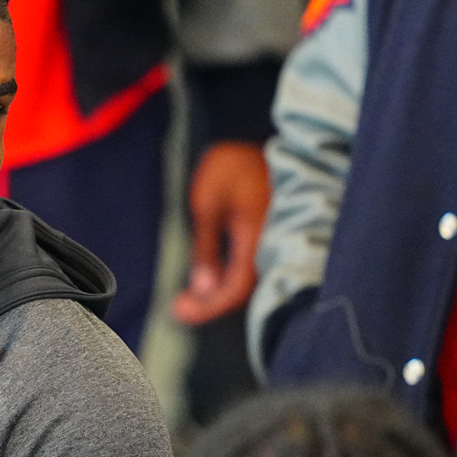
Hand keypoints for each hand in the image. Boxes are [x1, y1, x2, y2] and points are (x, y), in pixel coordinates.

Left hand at [171, 141, 270, 326]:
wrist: (268, 143)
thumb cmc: (233, 166)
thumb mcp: (208, 204)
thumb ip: (205, 248)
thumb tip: (202, 288)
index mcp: (257, 238)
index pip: (236, 289)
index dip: (209, 307)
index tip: (180, 312)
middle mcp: (274, 246)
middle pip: (244, 291)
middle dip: (211, 304)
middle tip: (180, 308)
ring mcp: (277, 242)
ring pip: (249, 280)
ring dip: (219, 291)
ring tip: (189, 296)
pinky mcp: (274, 238)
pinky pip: (253, 267)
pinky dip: (231, 277)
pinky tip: (212, 277)